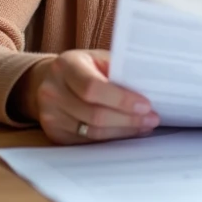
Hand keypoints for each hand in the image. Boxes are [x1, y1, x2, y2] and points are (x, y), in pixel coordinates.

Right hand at [17, 50, 160, 144]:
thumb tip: (149, 86)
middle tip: (152, 118)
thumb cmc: (83, 67)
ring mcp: (50, 115)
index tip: (146, 105)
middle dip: (128, 119)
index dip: (121, 99)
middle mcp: (52, 91)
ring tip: (144, 126)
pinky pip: (87, 142)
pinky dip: (111, 139)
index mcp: (65, 65)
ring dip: (123, 131)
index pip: (93, 87)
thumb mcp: (98, 58)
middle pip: (94, 114)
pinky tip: (127, 132)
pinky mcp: (55, 134)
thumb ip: (118, 70)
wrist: (50, 80)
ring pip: (93, 132)